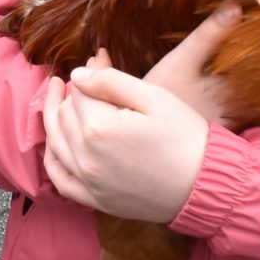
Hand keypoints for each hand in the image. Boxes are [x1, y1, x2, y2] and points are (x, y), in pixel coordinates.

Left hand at [39, 3, 241, 222]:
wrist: (206, 185)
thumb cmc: (185, 137)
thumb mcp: (154, 98)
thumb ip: (111, 81)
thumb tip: (77, 74)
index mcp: (99, 128)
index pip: (79, 91)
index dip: (89, 71)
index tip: (99, 59)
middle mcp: (86, 158)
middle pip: (64, 115)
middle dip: (73, 93)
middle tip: (86, 77)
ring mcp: (89, 182)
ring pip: (56, 143)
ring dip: (55, 119)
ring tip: (58, 99)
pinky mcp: (96, 200)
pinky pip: (60, 180)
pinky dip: (53, 160)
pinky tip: (55, 144)